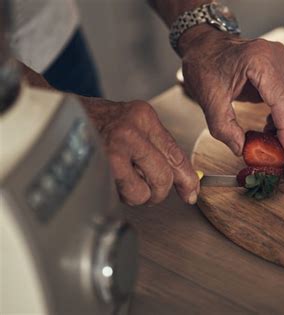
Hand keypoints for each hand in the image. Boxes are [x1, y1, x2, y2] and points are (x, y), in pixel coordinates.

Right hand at [82, 98, 198, 205]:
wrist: (56, 116)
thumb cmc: (95, 124)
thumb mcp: (132, 126)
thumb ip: (158, 150)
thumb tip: (183, 182)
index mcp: (145, 117)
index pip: (176, 154)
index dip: (187, 179)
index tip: (191, 192)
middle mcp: (134, 128)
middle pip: (164, 177)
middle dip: (158, 191)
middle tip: (148, 189)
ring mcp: (117, 144)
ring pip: (145, 190)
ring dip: (136, 194)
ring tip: (122, 179)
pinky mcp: (102, 162)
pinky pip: (127, 193)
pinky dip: (121, 194)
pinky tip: (111, 179)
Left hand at [179, 25, 283, 153]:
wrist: (204, 46)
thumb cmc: (204, 65)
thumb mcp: (209, 100)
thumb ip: (224, 128)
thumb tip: (241, 149)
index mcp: (259, 61)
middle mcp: (277, 58)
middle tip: (278, 148)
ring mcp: (283, 61)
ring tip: (274, 136)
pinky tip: (273, 123)